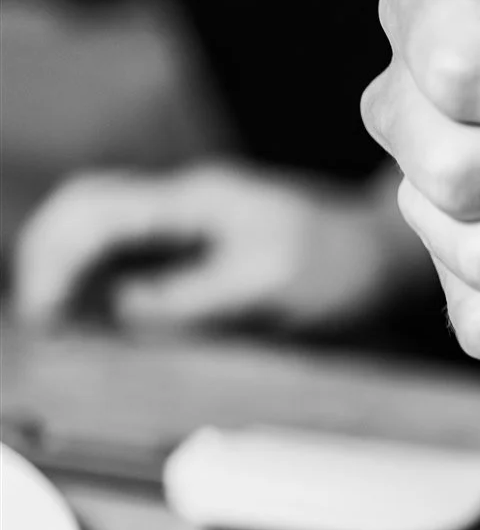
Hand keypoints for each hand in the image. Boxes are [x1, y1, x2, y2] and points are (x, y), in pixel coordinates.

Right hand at [12, 161, 430, 332]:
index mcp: (196, 200)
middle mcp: (182, 203)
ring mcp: (189, 221)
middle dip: (50, 261)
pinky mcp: (199, 246)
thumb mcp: (270, 289)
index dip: (57, 258)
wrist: (388, 250)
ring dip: (70, 274)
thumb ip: (194, 297)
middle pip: (86, 212)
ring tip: (57, 329)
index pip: (98, 212)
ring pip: (101, 232)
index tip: (44, 311)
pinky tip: (95, 322)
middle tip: (41, 323)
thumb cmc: (342, 267)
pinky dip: (102, 284)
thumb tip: (122, 310)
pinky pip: (131, 255)